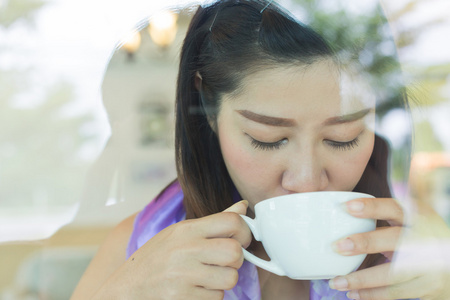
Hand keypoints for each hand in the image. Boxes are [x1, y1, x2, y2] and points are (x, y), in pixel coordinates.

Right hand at [93, 200, 250, 299]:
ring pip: (230, 278)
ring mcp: (183, 275)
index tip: (242, 240)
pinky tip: (193, 290)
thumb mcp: (179, 234)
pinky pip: (216, 298)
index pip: (231, 222)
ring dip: (222, 282)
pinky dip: (209, 296)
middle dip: (236, 260)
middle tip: (223, 263)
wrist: (126, 290)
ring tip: (205, 278)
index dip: (244, 232)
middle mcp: (185, 249)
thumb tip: (243, 207)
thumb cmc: (154, 260)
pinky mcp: (183, 298)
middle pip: (235, 252)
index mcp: (185, 230)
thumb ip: (213, 222)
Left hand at [328, 197, 449, 299]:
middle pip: (394, 239)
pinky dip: (371, 294)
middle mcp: (426, 237)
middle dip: (364, 243)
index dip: (371, 207)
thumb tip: (337, 210)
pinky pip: (395, 292)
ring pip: (392, 273)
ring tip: (335, 282)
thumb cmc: (418, 237)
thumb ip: (384, 214)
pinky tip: (352, 293)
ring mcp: (429, 264)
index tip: (346, 207)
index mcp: (418, 216)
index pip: (395, 207)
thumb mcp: (409, 220)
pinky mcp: (428, 286)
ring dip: (361, 279)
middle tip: (336, 247)